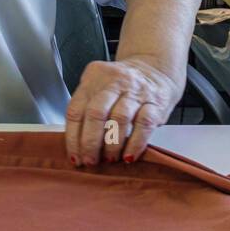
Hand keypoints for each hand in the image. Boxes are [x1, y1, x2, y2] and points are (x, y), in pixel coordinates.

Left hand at [64, 57, 182, 165]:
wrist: (153, 69)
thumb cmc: (121, 85)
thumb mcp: (98, 86)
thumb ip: (85, 108)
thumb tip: (76, 145)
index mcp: (94, 77)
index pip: (76, 109)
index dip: (73, 138)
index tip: (75, 156)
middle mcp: (114, 81)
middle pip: (96, 114)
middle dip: (90, 143)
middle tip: (90, 161)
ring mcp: (136, 91)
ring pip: (119, 119)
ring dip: (112, 145)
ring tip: (109, 159)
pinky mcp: (155, 103)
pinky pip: (144, 124)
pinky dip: (135, 144)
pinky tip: (128, 156)